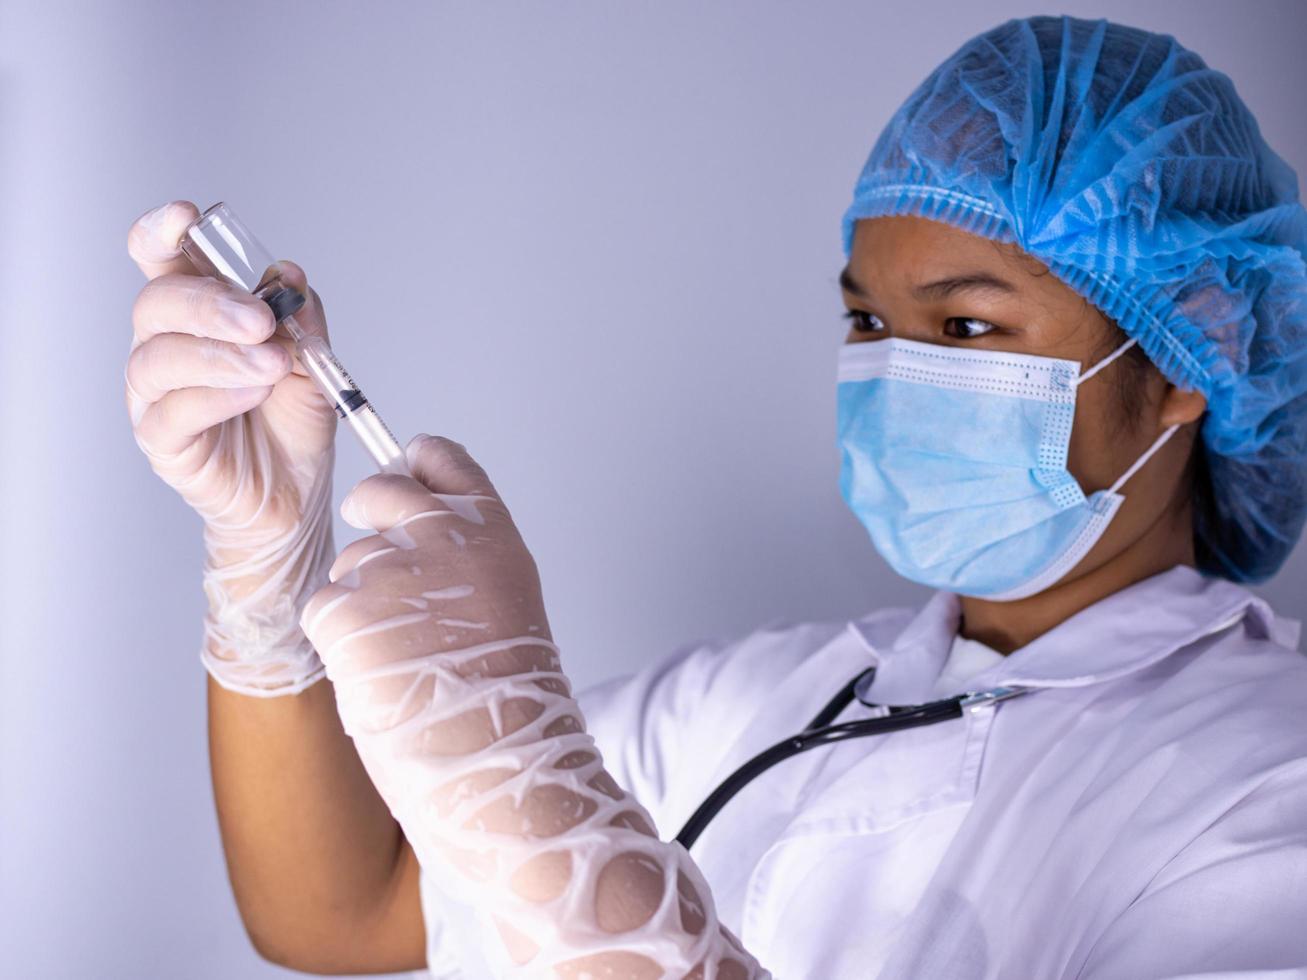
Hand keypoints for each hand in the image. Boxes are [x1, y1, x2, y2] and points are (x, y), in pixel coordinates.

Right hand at [126, 200, 337, 695]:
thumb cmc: (294, 425)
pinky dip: (216, 395)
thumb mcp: (313, 363)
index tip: (186, 216)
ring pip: (160, 356)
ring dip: (221, 353)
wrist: (298, 496)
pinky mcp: (163, 441)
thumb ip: (301, 319)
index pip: (163, 261)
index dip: (164, 233)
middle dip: (212, 302)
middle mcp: (166, 346)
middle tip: (262, 319)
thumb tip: (289, 278)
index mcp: (198, 315)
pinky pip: (172, 411)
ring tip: (272, 364)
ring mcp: (157, 395)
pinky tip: (253, 391)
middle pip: (159, 302)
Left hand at [301, 436, 764, 977]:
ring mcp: (393, 569)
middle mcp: (446, 538)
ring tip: (403, 662)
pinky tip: (377, 677)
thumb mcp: (508, 607)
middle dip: (367, 515)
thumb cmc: (508, 706)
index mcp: (495, 537)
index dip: (417, 466)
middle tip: (378, 571)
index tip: (406, 476)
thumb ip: (468, 560)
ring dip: (359, 606)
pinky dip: (338, 645)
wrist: (499, 766)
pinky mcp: (345, 609)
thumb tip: (415, 533)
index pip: (444, 460)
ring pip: (348, 564)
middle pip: (381, 490)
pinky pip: (322, 609)